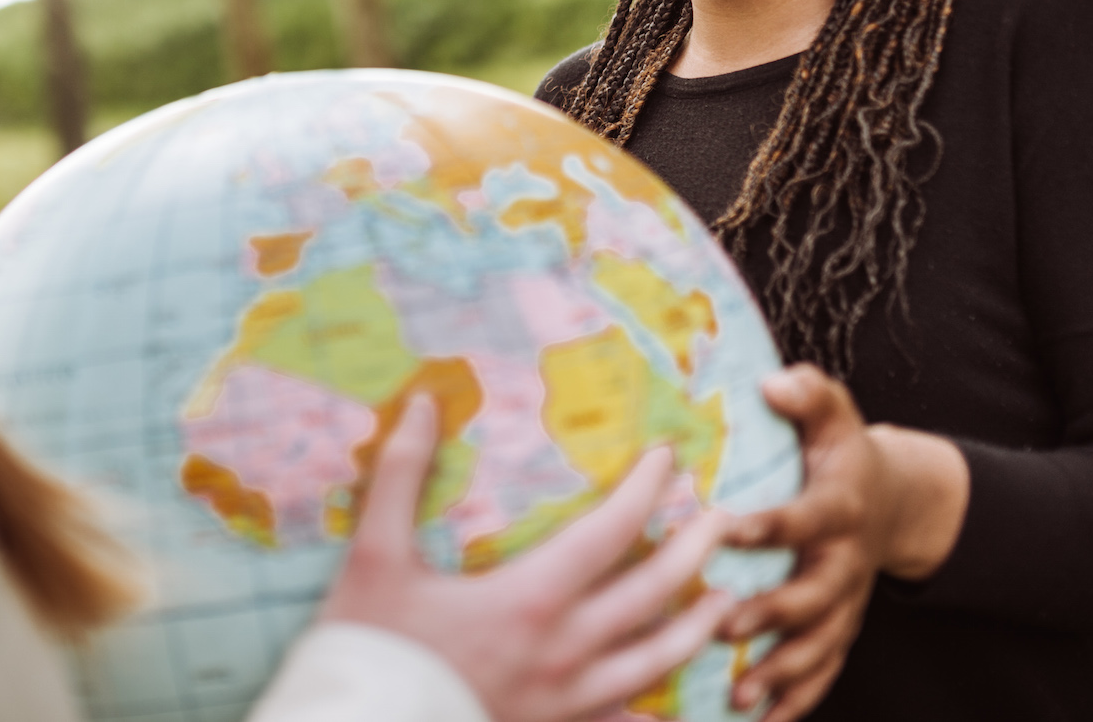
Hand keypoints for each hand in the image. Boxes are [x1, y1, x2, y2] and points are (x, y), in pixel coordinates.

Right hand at [317, 397, 730, 721]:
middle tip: (724, 519)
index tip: (668, 456)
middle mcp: (565, 652)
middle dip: (694, 549)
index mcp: (531, 598)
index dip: (647, 489)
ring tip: (722, 602)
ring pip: (656, 663)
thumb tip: (425, 402)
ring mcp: (566, 704)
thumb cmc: (369, 649)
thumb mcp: (373, 556)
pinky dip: (652, 717)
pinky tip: (669, 712)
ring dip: (696, 627)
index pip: (612, 531)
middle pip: (653, 593)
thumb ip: (401, 475)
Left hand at [715, 366, 968, 721]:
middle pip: (814, 594)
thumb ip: (807, 393)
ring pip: (820, 645)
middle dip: (771, 613)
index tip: (723, 527)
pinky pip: (825, 673)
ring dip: (782, 672)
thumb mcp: (832, 411)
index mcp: (841, 506)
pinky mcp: (840, 630)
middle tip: (722, 624)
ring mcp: (847, 603)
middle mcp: (847, 561)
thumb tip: (773, 384)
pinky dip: (799, 701)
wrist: (892, 499)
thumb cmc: (841, 450)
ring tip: (739, 694)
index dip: (769, 523)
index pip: (804, 517)